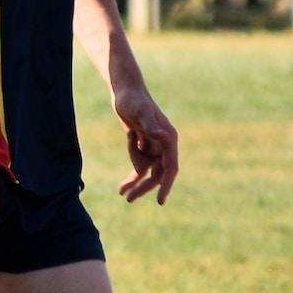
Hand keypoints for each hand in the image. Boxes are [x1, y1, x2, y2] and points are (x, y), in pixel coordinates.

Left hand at [112, 83, 177, 204]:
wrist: (124, 92)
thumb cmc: (133, 100)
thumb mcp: (140, 112)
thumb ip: (151, 126)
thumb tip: (163, 137)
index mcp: (169, 139)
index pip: (170, 167)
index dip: (166, 185)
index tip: (160, 200)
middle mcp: (164, 145)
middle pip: (158, 174)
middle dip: (146, 187)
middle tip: (130, 200)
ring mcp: (153, 148)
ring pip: (148, 173)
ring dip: (136, 183)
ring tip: (123, 194)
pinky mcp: (142, 148)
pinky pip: (139, 169)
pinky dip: (132, 179)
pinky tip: (122, 189)